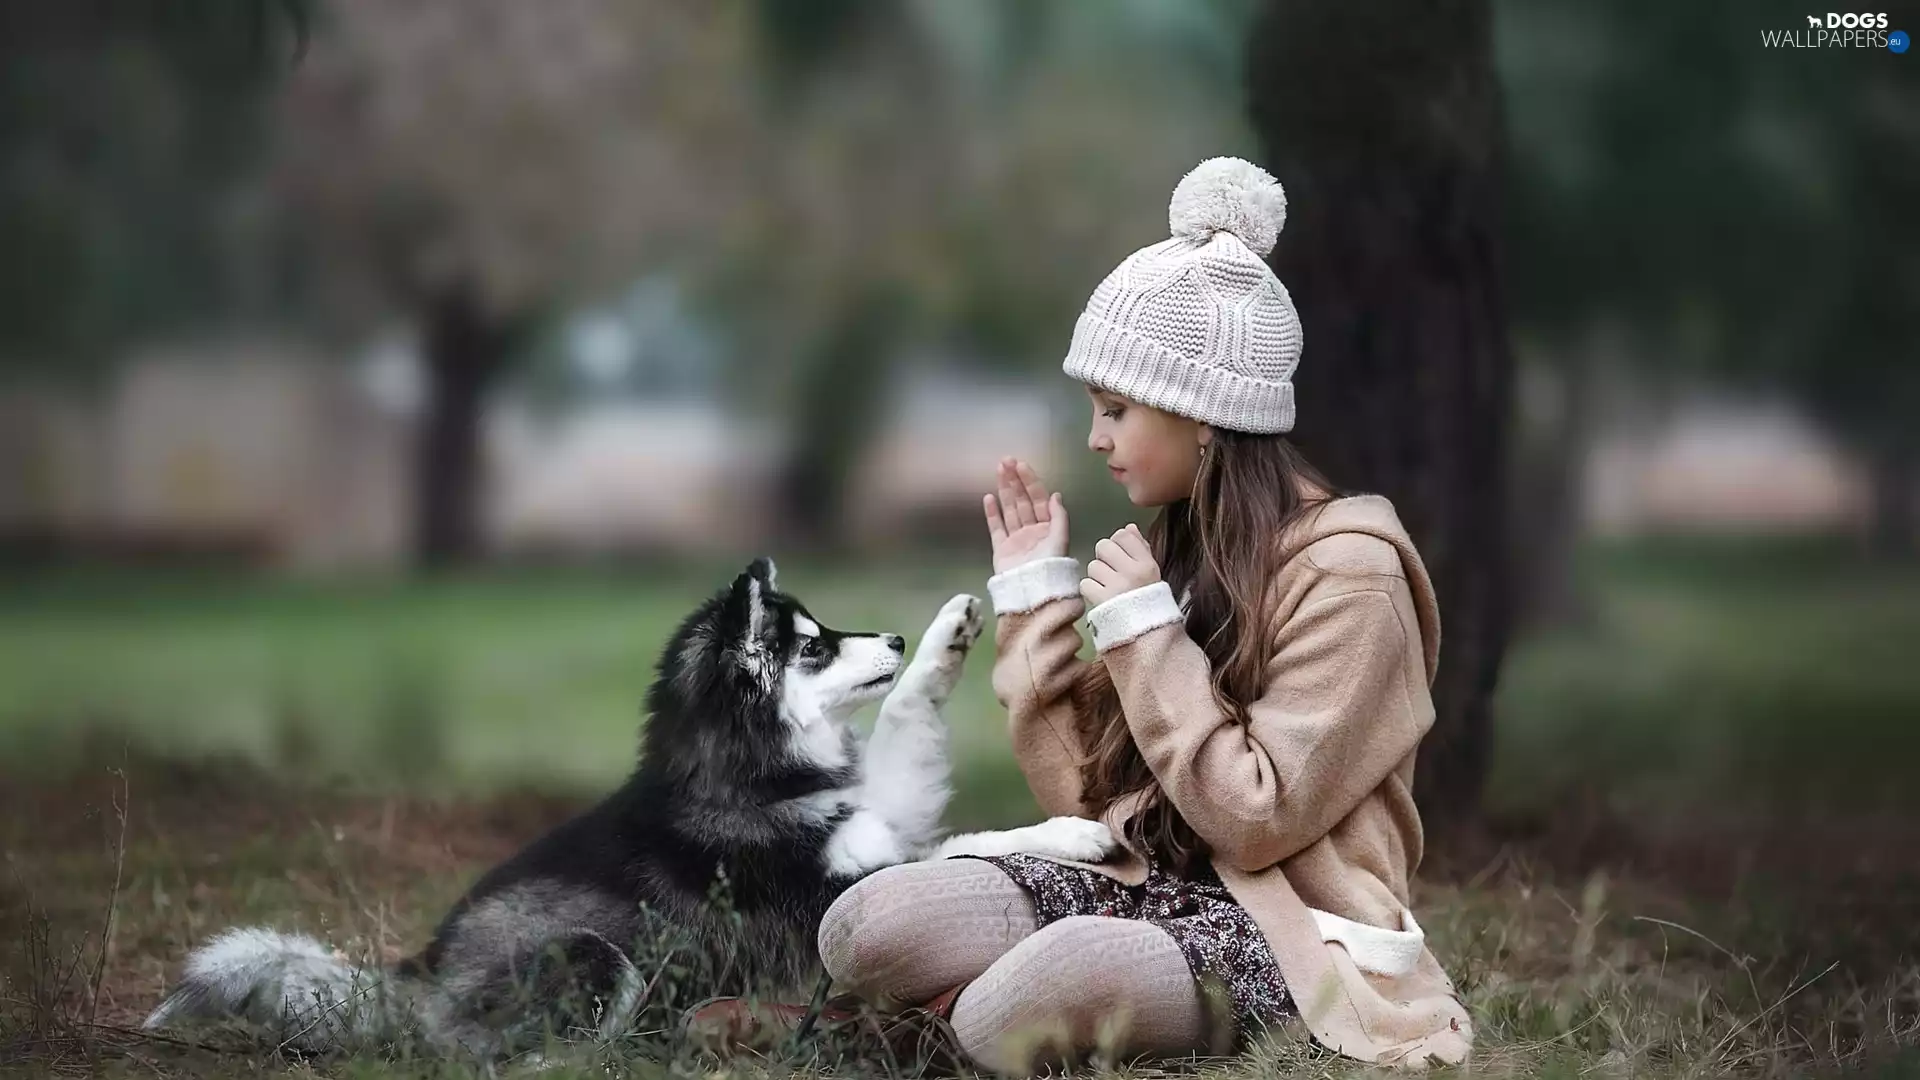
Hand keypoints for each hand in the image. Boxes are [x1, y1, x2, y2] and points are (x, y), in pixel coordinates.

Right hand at [984, 459, 1068, 574]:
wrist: (1032, 590)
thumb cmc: (1049, 565)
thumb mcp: (1060, 539)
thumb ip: (1058, 516)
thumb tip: (1056, 495)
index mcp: (1048, 527)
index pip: (1038, 498)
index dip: (1030, 481)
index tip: (1021, 465)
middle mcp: (1032, 530)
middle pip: (1022, 500)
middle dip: (1015, 480)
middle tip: (1005, 461)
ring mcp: (1016, 539)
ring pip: (1009, 509)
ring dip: (1004, 490)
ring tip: (998, 472)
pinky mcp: (1002, 549)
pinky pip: (996, 527)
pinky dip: (992, 513)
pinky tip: (989, 498)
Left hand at [1081, 524, 1160, 607]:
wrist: (1149, 634)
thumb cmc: (1150, 601)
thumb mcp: (1153, 573)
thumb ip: (1141, 548)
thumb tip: (1129, 528)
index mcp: (1147, 563)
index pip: (1123, 535)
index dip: (1118, 542)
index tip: (1121, 555)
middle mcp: (1132, 572)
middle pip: (1104, 546)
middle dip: (1104, 557)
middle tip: (1111, 571)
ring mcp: (1117, 586)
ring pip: (1093, 566)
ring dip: (1097, 575)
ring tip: (1108, 586)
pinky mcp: (1102, 600)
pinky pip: (1086, 584)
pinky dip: (1090, 590)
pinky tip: (1101, 596)